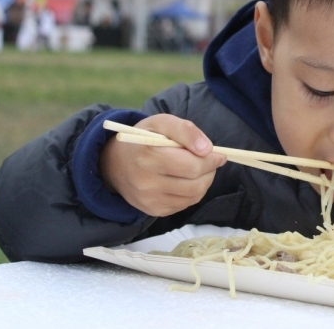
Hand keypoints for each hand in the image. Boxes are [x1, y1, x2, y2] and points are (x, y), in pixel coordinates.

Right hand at [99, 114, 225, 216]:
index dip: (211, 160)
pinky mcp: (153, 210)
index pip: (191, 166)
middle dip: (210, 171)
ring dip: (205, 182)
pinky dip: (193, 192)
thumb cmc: (144, 139)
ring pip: (193, 196)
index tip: (218, 154)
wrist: (115, 163)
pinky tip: (187, 180)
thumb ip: (185, 130)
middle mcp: (146, 182)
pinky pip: (185, 204)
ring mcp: (149, 199)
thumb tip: (207, 149)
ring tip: (201, 169)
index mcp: (147, 156)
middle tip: (212, 161)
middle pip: (195, 184)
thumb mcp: (161, 123)